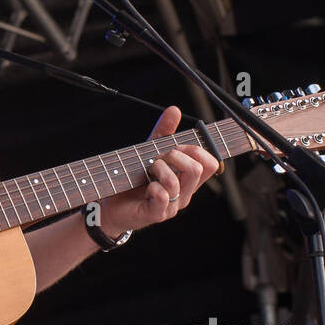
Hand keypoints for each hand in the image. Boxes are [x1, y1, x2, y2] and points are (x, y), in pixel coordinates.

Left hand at [100, 106, 220, 233]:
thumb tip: (175, 110)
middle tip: (158, 157)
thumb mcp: (149, 152)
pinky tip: (144, 187)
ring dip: (158, 169)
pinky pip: (161, 195)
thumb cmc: (134, 180)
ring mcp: (172, 206)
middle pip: (198, 169)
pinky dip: (151, 185)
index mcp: (188, 180)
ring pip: (176, 181)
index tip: (177, 147)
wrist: (113, 206)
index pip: (211, 164)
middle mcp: (184, 194)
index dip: (197, 150)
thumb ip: (164, 132)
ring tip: (147, 171)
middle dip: (176, 155)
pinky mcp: (157, 214)